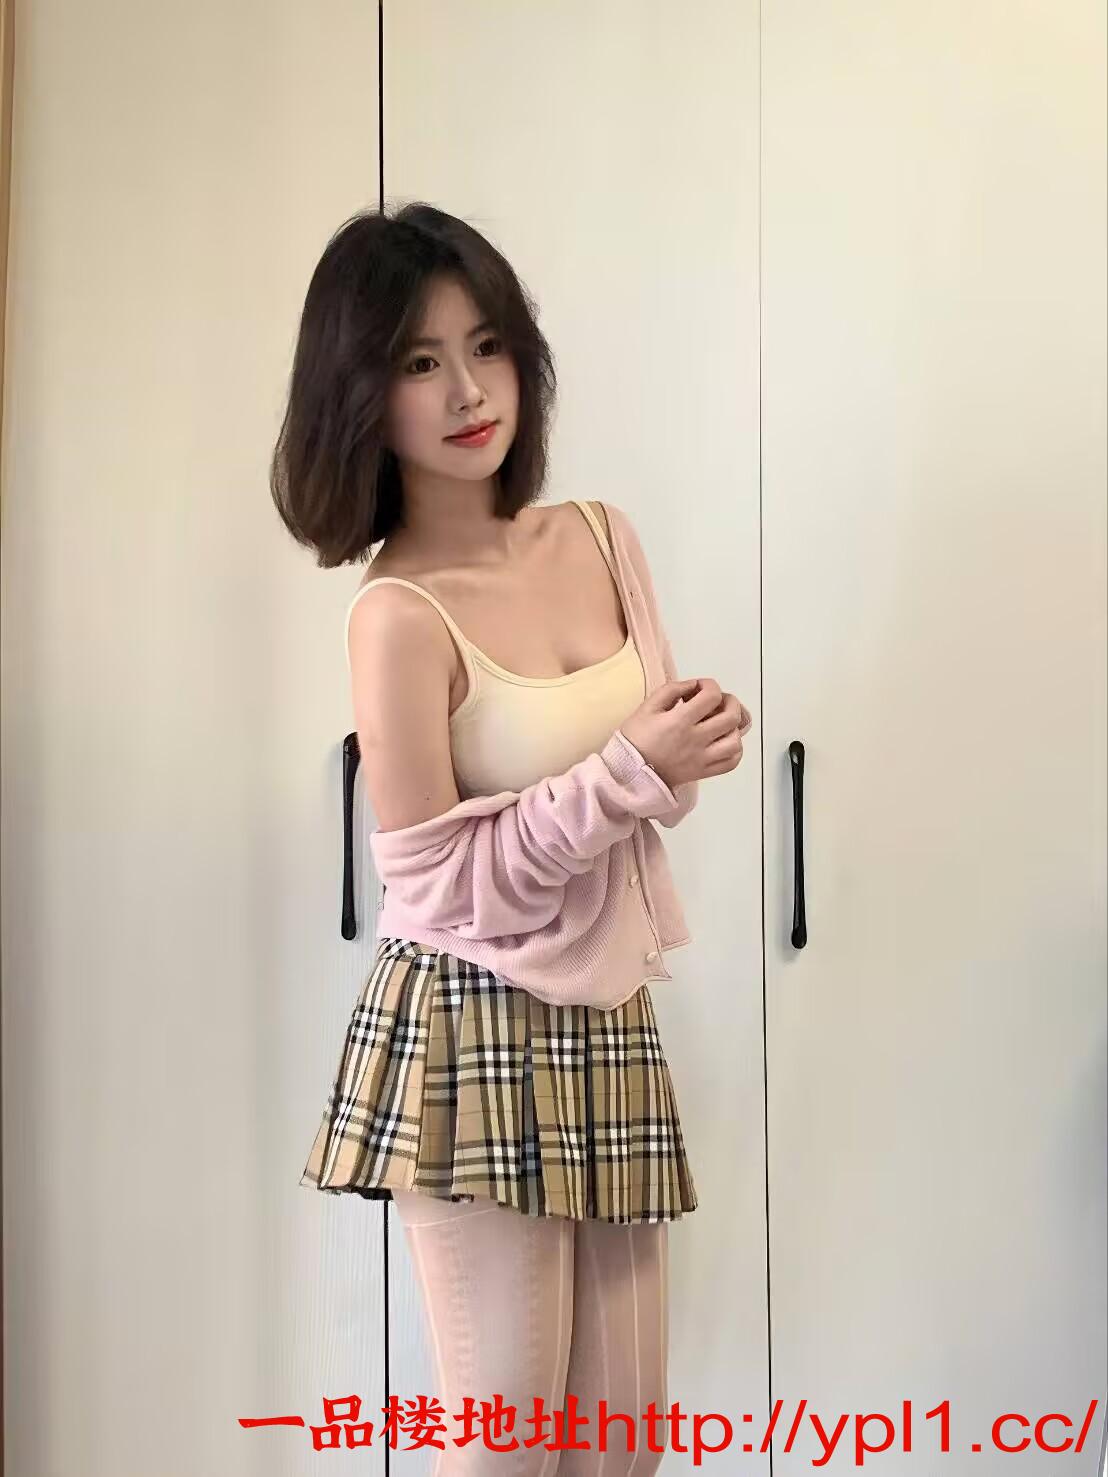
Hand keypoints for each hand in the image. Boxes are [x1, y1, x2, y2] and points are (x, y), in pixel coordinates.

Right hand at [621, 677, 751, 788]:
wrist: (628, 772)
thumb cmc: (635, 738)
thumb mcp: (647, 706)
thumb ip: (671, 690)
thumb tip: (694, 685)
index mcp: (679, 721)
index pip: (711, 696)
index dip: (710, 685)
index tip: (700, 688)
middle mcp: (695, 740)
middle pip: (730, 717)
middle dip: (730, 702)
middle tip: (718, 701)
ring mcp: (701, 758)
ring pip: (735, 741)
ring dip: (734, 727)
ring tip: (723, 723)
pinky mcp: (703, 772)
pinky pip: (731, 762)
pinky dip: (735, 750)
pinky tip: (725, 741)